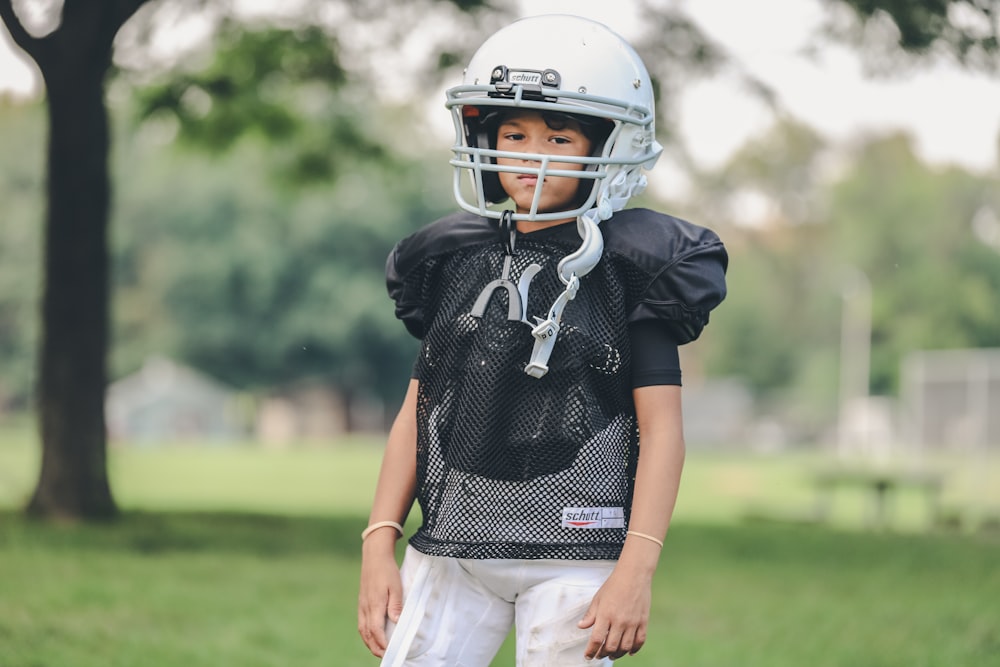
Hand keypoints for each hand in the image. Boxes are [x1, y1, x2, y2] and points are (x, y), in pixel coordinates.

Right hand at [357, 533, 403, 657]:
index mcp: (374, 604)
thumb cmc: (387, 570)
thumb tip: (396, 622)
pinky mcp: (361, 602)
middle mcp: (365, 607)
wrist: (374, 556)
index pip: (376, 630)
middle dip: (375, 647)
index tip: (389, 651)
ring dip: (369, 642)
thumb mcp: (395, 586)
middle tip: (384, 656)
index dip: (381, 643)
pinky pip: (361, 622)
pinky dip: (366, 633)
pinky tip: (371, 635)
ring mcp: (362, 605)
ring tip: (378, 650)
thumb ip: (395, 605)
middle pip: (367, 633)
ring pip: (363, 629)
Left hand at [578, 566, 651, 659]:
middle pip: (611, 646)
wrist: (634, 575)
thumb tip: (581, 626)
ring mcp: (632, 622)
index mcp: (605, 614)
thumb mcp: (598, 598)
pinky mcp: (643, 621)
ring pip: (625, 647)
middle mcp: (619, 621)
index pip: (597, 639)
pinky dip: (634, 649)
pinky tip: (629, 652)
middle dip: (603, 654)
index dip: (591, 651)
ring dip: (617, 654)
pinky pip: (640, 641)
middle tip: (599, 656)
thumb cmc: (614, 585)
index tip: (588, 656)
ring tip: (612, 656)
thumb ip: (590, 614)